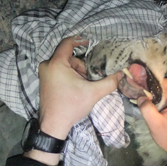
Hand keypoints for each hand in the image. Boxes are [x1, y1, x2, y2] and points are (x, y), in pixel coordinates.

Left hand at [27, 37, 121, 165]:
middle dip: (82, 65)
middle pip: (69, 57)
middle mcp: (47, 65)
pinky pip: (59, 71)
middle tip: (91, 77)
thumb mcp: (93, 93)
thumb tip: (122, 73)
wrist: (54, 125)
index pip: (68, 42)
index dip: (80, 40)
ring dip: (77, 72)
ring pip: (65, 65)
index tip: (91, 42)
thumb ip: (109, 82)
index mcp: (56, 63)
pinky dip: (69, 76)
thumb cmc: (71, 106)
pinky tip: (77, 87)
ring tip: (84, 85)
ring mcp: (44, 73)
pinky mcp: (45, 81)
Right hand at [137, 79, 166, 165]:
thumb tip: (140, 95)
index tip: (145, 88)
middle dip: (157, 90)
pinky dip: (163, 101)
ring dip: (159, 96)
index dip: (156, 84)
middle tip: (144, 94)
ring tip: (147, 99)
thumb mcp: (154, 122)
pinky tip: (154, 105)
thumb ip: (146, 107)